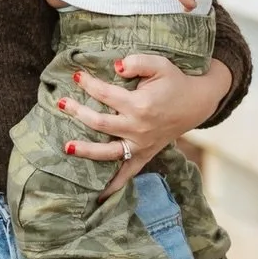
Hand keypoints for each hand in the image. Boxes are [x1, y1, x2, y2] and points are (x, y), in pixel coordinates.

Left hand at [59, 54, 232, 197]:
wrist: (197, 102)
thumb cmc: (175, 82)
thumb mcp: (160, 64)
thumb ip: (137, 62)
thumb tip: (115, 67)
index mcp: (140, 105)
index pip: (106, 95)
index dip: (89, 84)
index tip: (77, 75)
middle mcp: (139, 128)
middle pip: (100, 124)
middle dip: (77, 113)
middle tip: (61, 103)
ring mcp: (141, 145)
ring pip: (108, 152)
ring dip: (86, 151)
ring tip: (66, 147)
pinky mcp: (145, 155)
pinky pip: (127, 173)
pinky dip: (113, 186)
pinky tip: (97, 196)